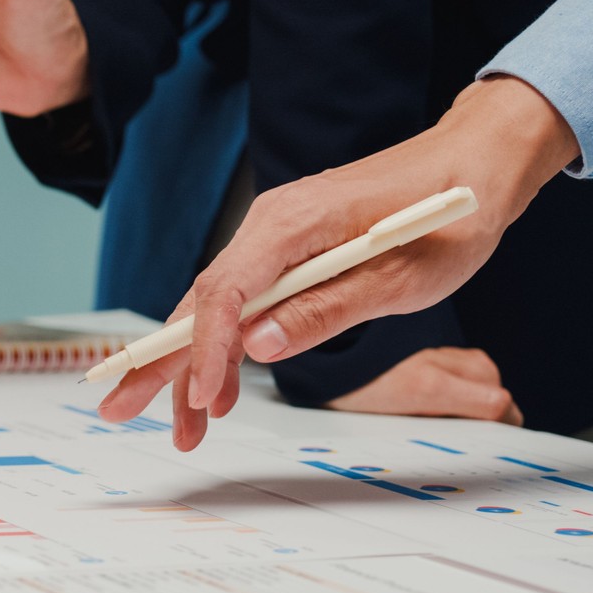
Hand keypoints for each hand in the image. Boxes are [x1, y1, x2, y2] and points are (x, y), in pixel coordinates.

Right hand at [102, 75, 580, 429]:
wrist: (474, 164)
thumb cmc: (452, 214)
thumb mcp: (405, 275)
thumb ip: (330, 308)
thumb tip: (261, 346)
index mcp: (294, 222)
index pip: (226, 290)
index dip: (207, 350)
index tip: (205, 402)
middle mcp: (272, 224)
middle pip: (200, 299)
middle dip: (159, 361)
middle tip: (118, 410)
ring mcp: (276, 236)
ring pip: (215, 306)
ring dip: (190, 365)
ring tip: (180, 427)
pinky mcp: (289, 251)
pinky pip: (242, 301)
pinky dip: (225, 347)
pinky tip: (222, 392)